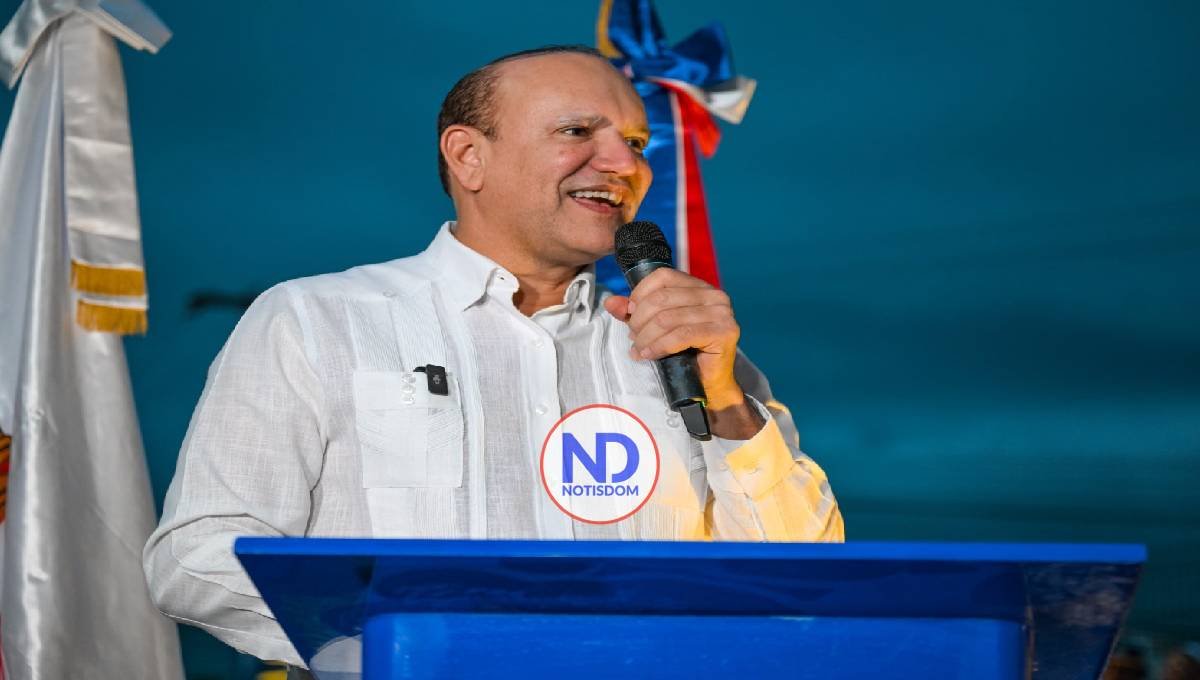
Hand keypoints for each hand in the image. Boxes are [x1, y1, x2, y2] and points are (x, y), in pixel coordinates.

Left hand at [603, 269, 763, 438]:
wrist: (710, 385)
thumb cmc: (685, 354)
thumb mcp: (655, 328)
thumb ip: (634, 312)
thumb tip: (611, 302)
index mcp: (700, 287)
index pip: (663, 276)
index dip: (640, 293)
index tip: (630, 313)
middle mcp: (714, 295)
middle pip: (663, 297)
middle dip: (640, 319)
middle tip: (633, 337)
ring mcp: (722, 313)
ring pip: (668, 318)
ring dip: (646, 336)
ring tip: (639, 350)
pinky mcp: (724, 333)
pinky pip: (681, 335)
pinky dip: (659, 346)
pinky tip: (650, 355)